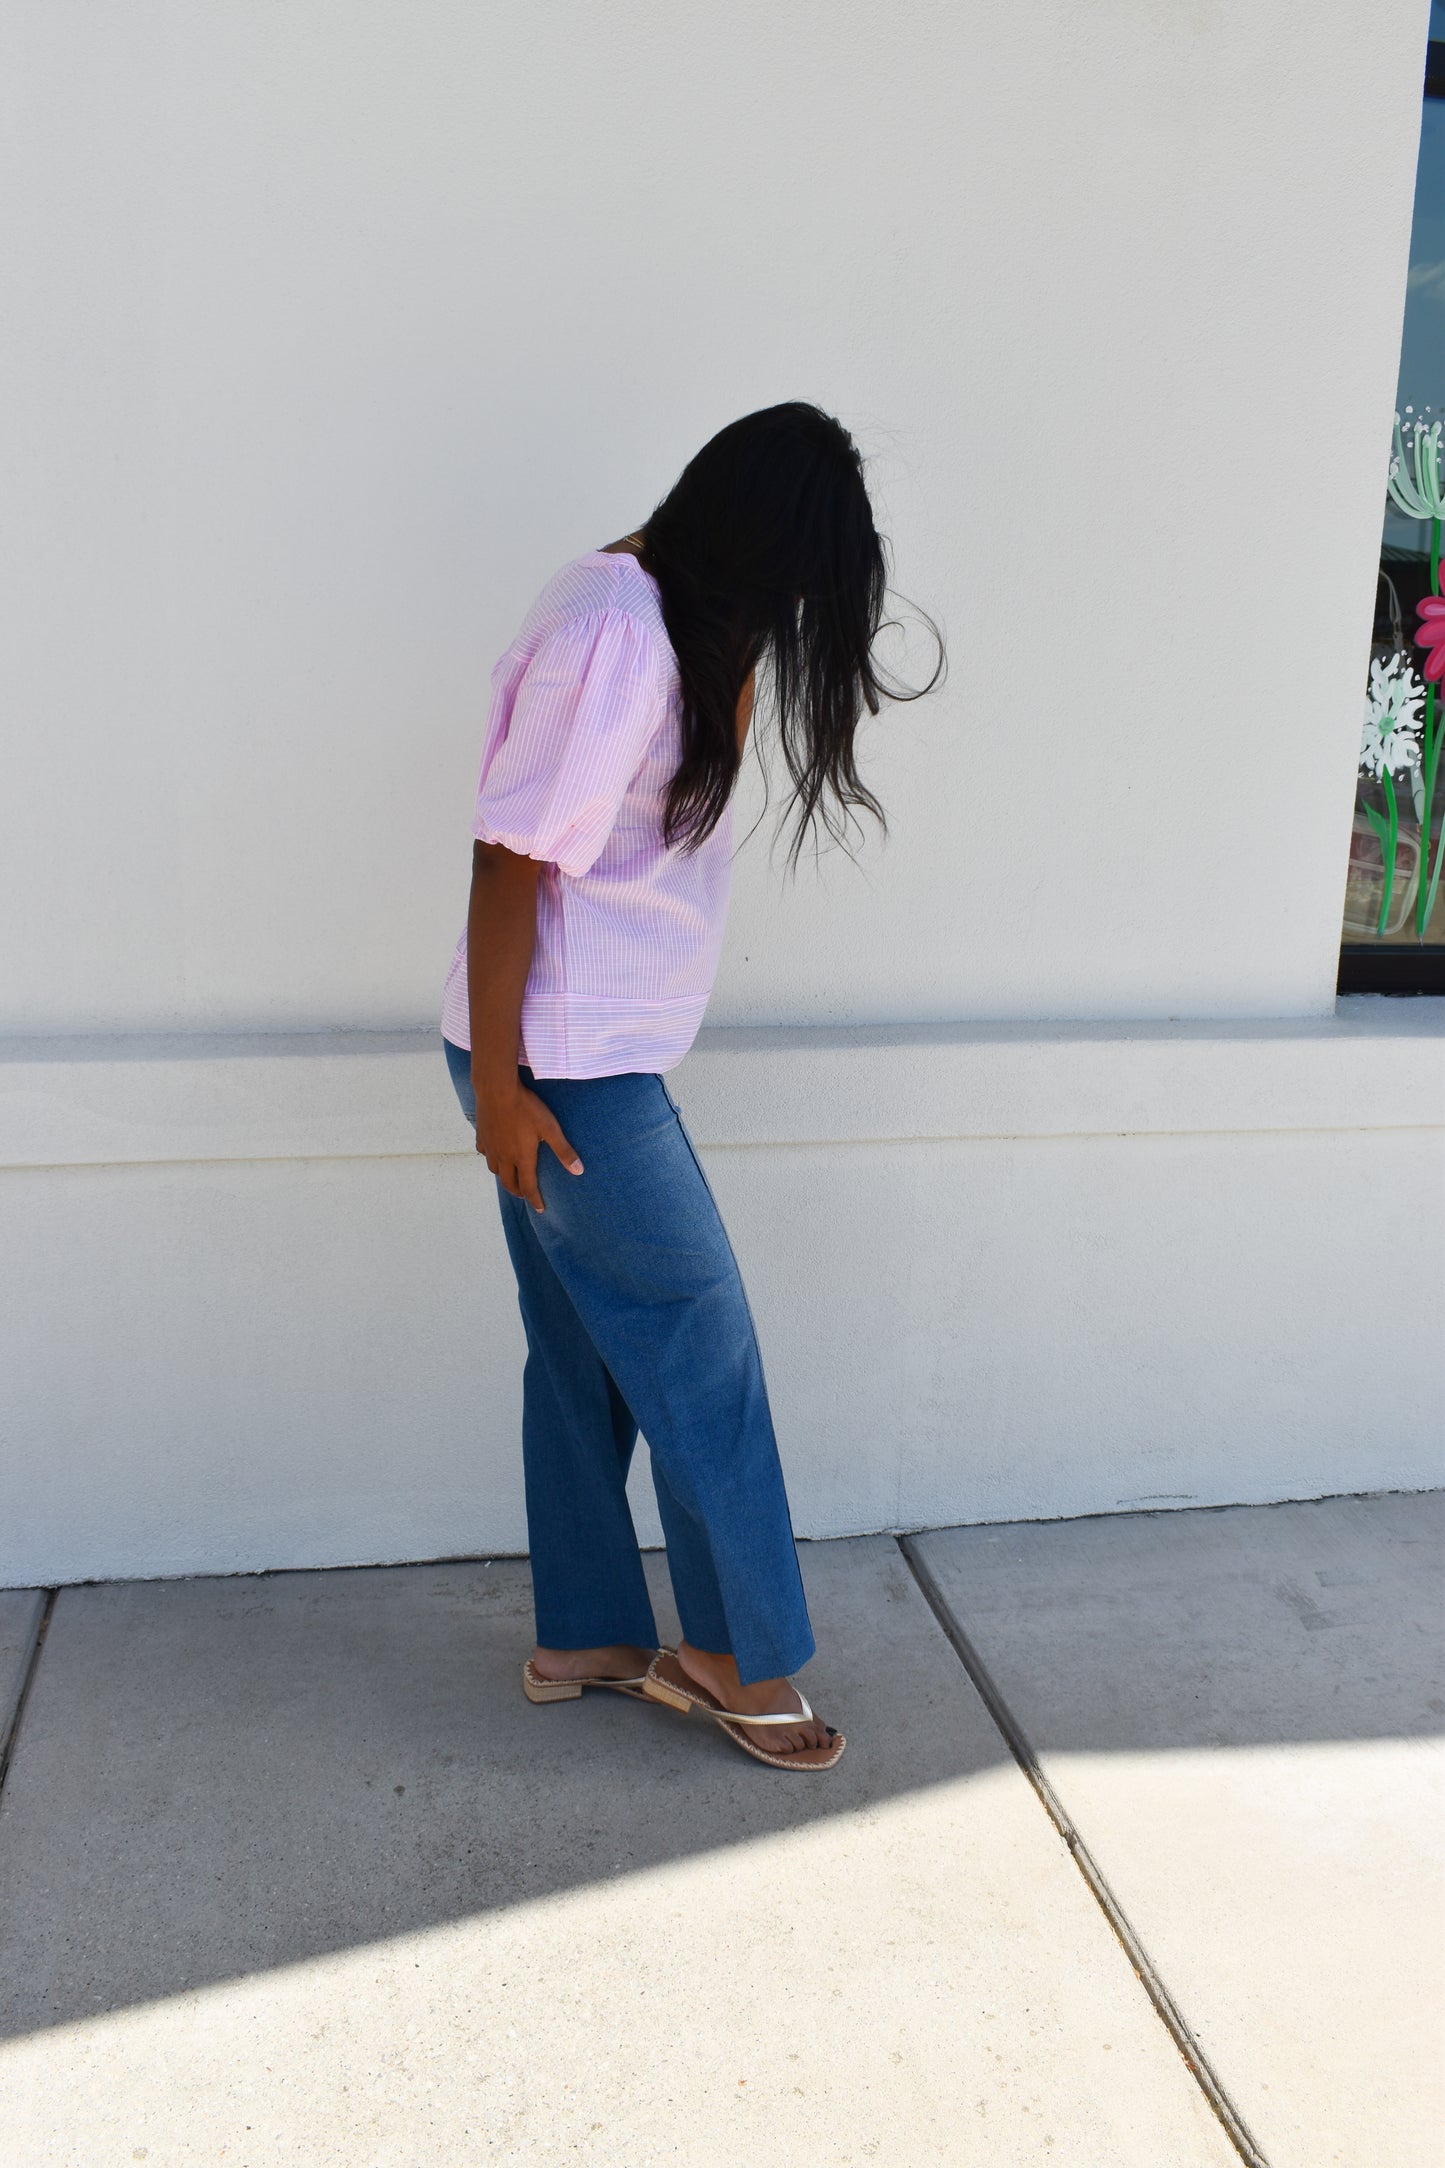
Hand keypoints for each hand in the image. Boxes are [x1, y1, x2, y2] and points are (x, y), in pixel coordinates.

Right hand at [475, 1079, 582, 1210]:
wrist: (497, 1089)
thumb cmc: (526, 1108)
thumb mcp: (550, 1128)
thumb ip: (563, 1151)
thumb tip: (579, 1171)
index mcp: (521, 1158)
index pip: (528, 1187)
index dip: (535, 1200)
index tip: (540, 1209)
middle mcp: (503, 1157)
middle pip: (509, 1183)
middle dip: (518, 1192)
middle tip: (526, 1195)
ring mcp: (490, 1147)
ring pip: (495, 1170)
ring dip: (504, 1178)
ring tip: (511, 1177)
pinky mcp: (481, 1136)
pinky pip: (485, 1154)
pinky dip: (491, 1159)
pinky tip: (495, 1154)